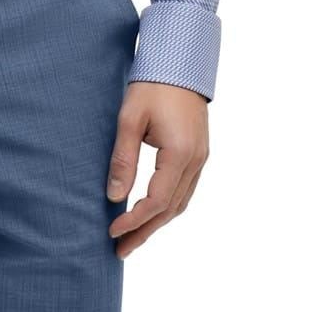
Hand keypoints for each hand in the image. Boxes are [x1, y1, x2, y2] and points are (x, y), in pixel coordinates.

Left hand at [106, 81, 209, 255]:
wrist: (181, 61)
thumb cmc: (152, 85)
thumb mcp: (130, 118)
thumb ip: (123, 158)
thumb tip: (113, 197)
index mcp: (180, 153)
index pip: (156, 201)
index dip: (134, 221)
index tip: (111, 231)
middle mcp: (196, 161)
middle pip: (171, 210)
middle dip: (145, 232)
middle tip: (120, 250)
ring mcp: (201, 158)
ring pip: (180, 203)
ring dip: (157, 223)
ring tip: (133, 238)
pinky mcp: (199, 152)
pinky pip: (184, 189)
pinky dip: (167, 206)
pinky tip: (151, 212)